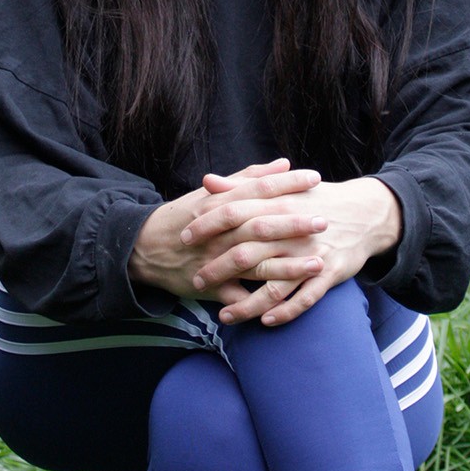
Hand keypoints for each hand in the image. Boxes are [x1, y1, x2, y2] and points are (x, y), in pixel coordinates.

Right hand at [128, 159, 328, 305]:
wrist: (145, 248)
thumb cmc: (185, 216)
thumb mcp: (212, 193)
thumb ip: (250, 179)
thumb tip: (284, 164)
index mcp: (220, 203)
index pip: (259, 189)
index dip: (287, 184)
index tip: (315, 179)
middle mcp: (219, 231)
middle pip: (260, 225)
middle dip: (294, 224)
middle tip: (324, 220)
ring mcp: (215, 260)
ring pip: (254, 264)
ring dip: (287, 266)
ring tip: (318, 263)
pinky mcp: (211, 288)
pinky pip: (239, 299)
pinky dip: (259, 304)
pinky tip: (286, 306)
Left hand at [182, 173, 402, 327]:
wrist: (365, 212)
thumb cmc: (315, 200)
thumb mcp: (281, 188)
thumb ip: (242, 186)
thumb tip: (207, 181)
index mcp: (278, 205)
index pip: (235, 213)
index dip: (208, 224)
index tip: (184, 237)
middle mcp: (292, 230)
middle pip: (248, 251)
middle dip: (219, 268)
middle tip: (196, 280)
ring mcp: (311, 253)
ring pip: (273, 284)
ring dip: (246, 304)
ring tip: (223, 317)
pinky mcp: (330, 273)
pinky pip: (305, 298)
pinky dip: (284, 311)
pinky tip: (265, 321)